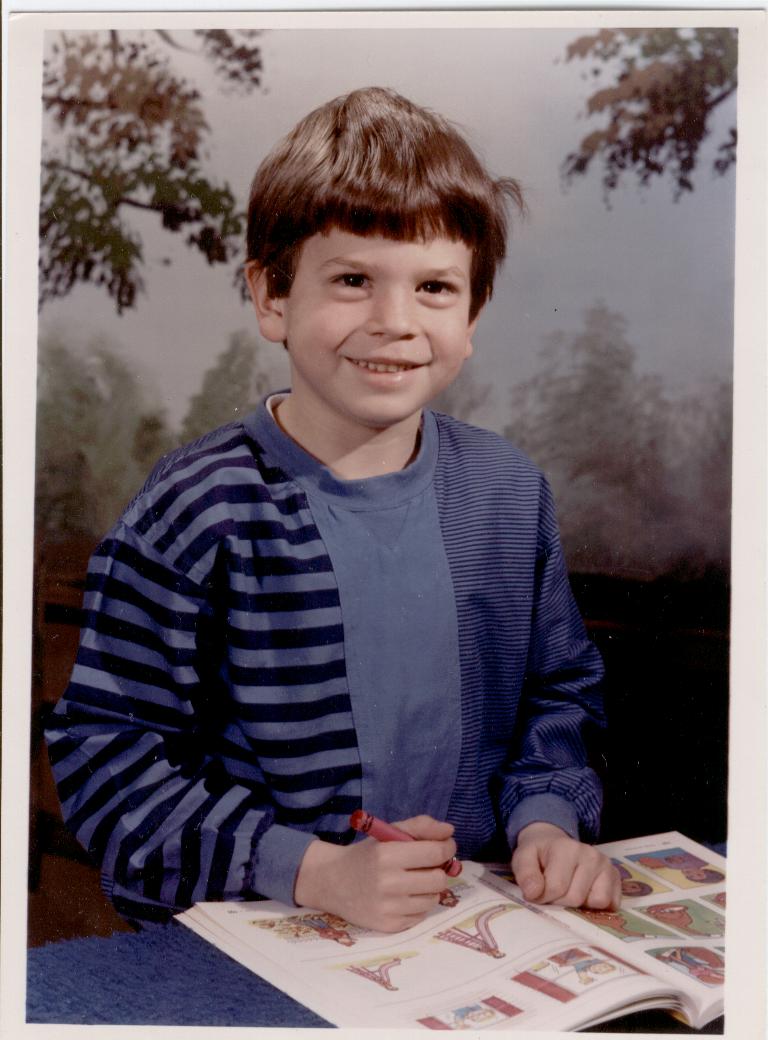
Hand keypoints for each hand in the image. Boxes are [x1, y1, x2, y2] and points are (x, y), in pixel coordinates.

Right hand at [294, 815, 456, 931]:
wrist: (332, 882)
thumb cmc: (365, 855)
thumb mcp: (387, 833)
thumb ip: (420, 827)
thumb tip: (449, 830)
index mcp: (388, 855)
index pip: (435, 853)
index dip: (447, 847)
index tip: (446, 846)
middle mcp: (388, 883)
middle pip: (438, 879)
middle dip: (439, 870)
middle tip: (429, 866)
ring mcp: (388, 908)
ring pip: (432, 899)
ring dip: (429, 889)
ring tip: (414, 881)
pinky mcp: (389, 926)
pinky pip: (420, 915)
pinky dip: (417, 905)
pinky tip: (404, 896)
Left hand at [511, 821, 620, 909]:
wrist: (553, 844)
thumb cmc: (539, 855)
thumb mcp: (523, 858)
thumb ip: (526, 874)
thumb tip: (534, 893)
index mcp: (566, 848)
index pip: (556, 887)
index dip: (543, 897)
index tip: (537, 892)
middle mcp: (591, 854)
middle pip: (576, 898)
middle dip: (560, 902)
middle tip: (553, 892)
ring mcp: (606, 865)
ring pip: (597, 902)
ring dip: (580, 905)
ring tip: (569, 891)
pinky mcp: (616, 878)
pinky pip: (611, 904)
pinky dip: (597, 906)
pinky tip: (584, 895)